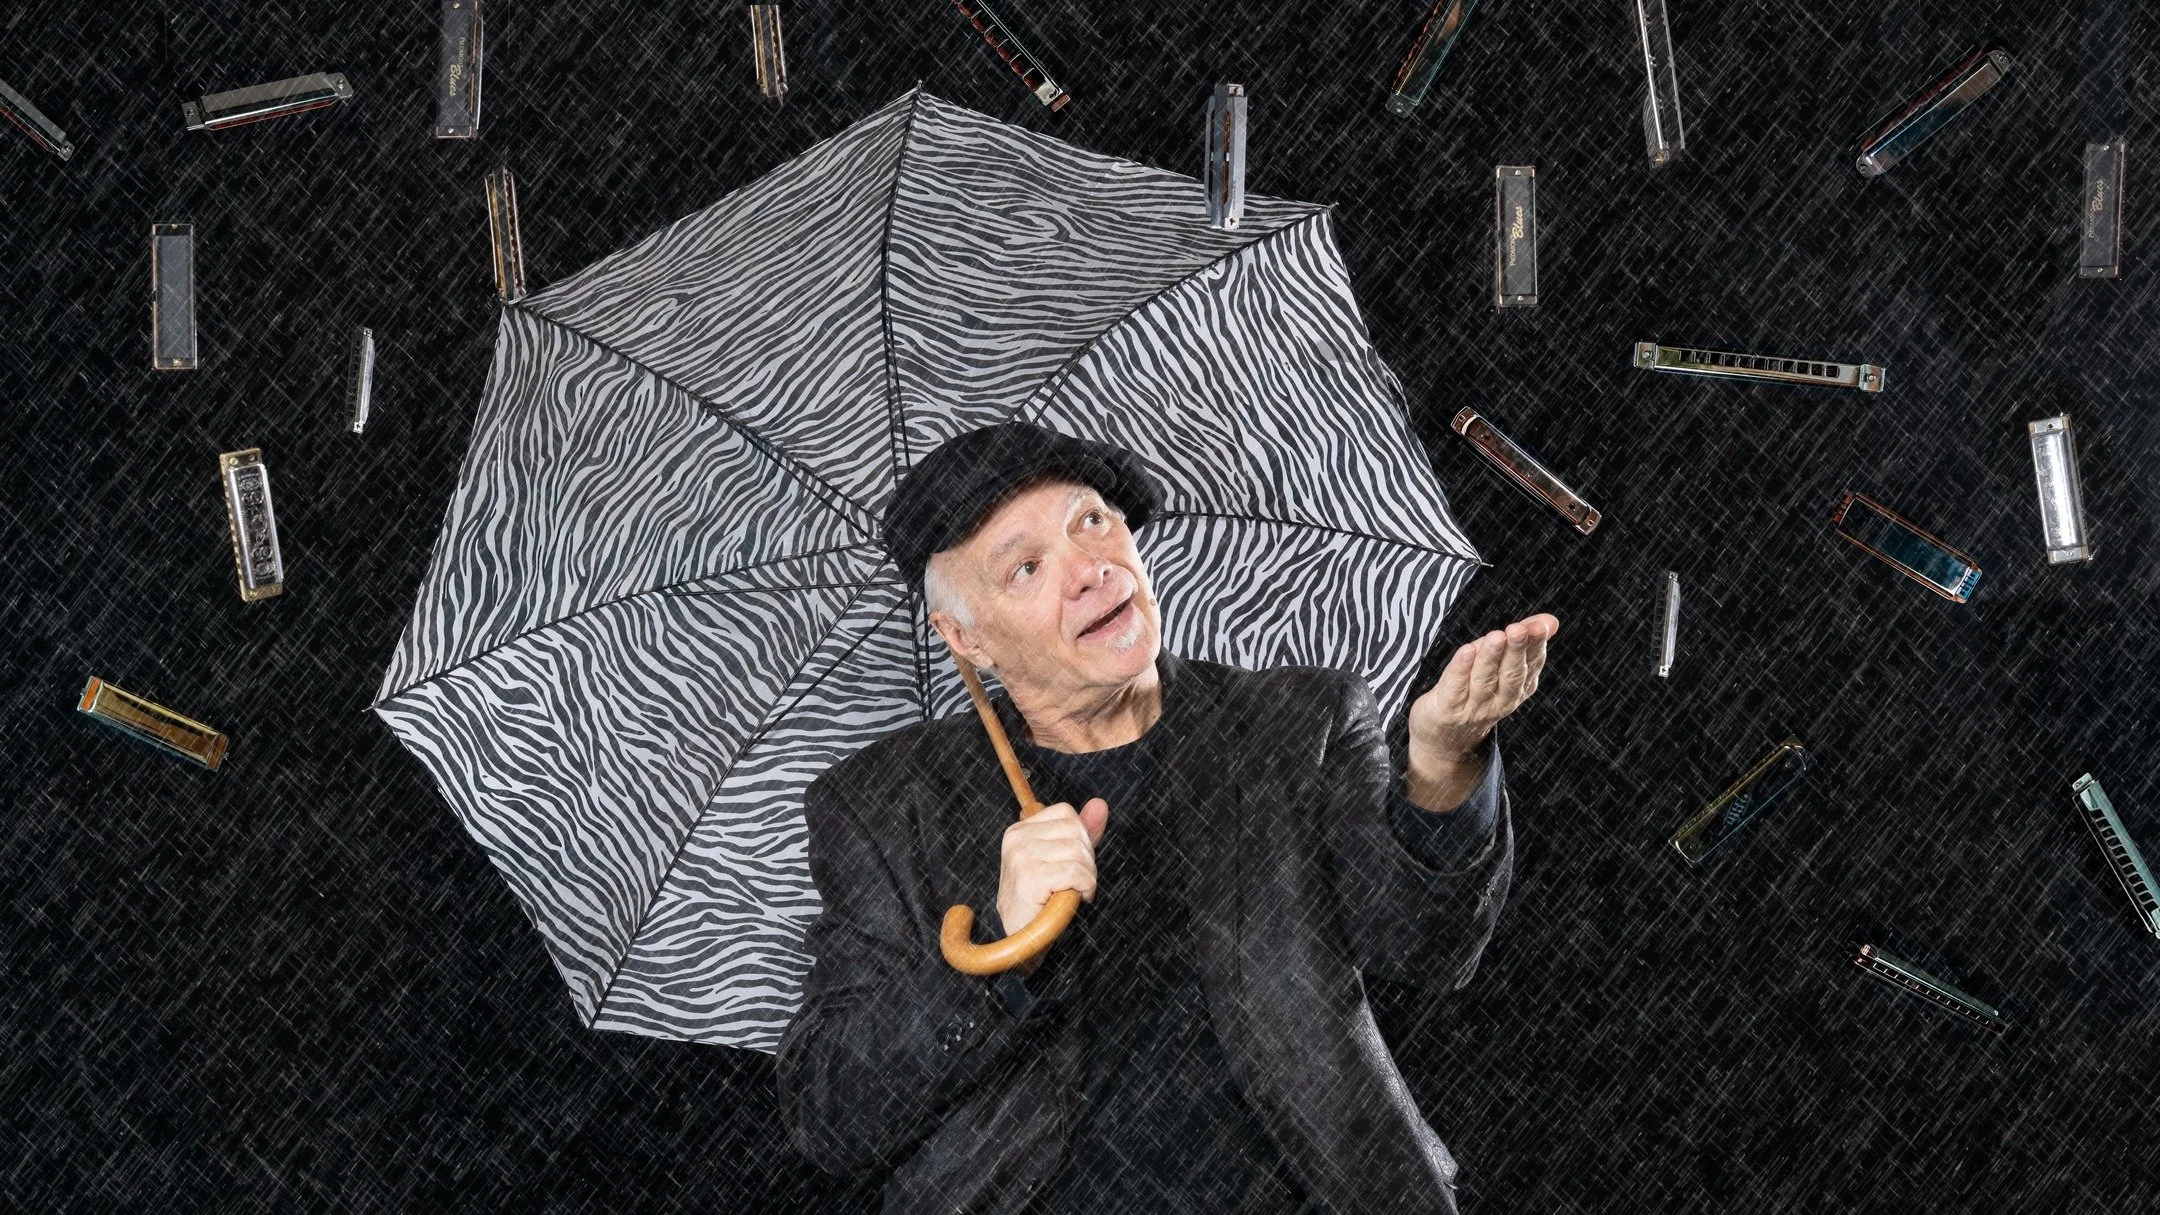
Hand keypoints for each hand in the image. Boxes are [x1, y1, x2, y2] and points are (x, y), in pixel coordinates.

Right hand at [995, 797, 1109, 943]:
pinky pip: (1075, 872)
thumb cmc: (1041, 901)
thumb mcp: (1062, 860)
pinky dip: (1085, 887)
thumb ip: (1082, 832)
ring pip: (1078, 852)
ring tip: (1073, 892)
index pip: (1067, 814)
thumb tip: (1100, 805)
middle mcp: (1017, 839)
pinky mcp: (1030, 877)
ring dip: (1086, 876)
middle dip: (1087, 859)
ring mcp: (1021, 857)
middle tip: (1077, 882)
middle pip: (1075, 830)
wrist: (1022, 940)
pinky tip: (1075, 899)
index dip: (1081, 839)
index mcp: (1020, 830)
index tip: (1073, 864)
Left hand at [1404, 613, 1558, 809]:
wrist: (1443, 739)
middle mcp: (1499, 701)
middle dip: (1517, 650)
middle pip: (1512, 675)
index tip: (1540, 626)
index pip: (1531, 665)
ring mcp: (1474, 707)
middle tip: (1519, 629)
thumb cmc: (1474, 692)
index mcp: (1517, 690)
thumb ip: (1523, 642)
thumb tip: (1550, 620)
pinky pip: (1456, 688)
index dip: (1536, 645)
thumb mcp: (1500, 667)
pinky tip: (1466, 651)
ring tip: (1497, 636)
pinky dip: (1461, 669)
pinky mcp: (1448, 709)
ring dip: (1491, 657)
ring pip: (1485, 680)